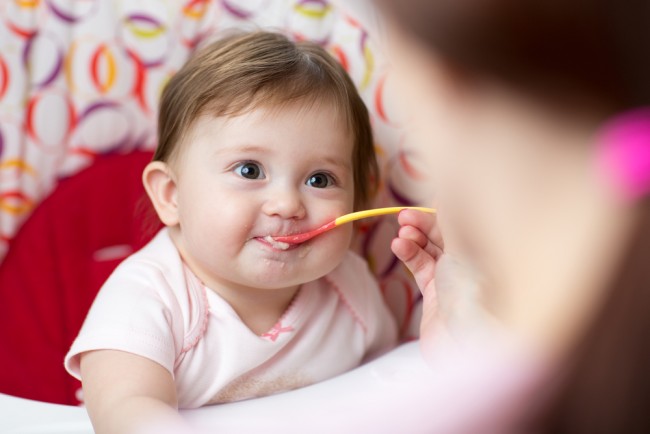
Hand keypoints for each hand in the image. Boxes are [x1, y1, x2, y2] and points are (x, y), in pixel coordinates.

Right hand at [392, 210, 494, 359]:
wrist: (469, 347)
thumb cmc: (476, 296)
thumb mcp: (464, 248)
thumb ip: (452, 219)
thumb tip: (449, 188)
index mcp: (488, 247)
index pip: (464, 219)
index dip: (443, 208)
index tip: (424, 199)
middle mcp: (473, 261)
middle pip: (445, 232)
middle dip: (423, 222)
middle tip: (404, 215)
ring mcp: (454, 279)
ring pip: (430, 249)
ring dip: (413, 238)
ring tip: (401, 233)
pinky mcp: (436, 296)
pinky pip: (420, 268)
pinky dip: (409, 255)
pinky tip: (398, 246)